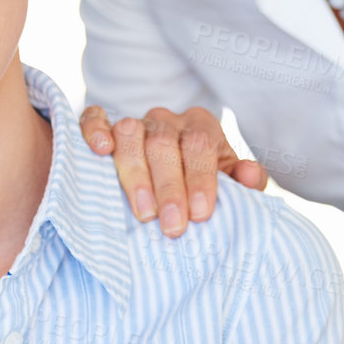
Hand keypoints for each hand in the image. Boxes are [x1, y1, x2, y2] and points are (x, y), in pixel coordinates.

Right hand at [79, 105, 266, 237]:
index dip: (200, 179)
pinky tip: (100, 149)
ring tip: (142, 211)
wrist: (172, 173)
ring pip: (129, 132)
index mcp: (201, 127)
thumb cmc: (200, 186)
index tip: (200, 214)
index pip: (200, 145)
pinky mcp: (103, 125)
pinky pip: (94, 117)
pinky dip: (94, 129)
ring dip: (134, 172)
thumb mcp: (226, 185)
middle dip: (169, 187)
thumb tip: (249, 174)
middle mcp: (166, 119)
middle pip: (163, 142)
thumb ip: (243, 183)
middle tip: (172, 225)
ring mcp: (134, 122)